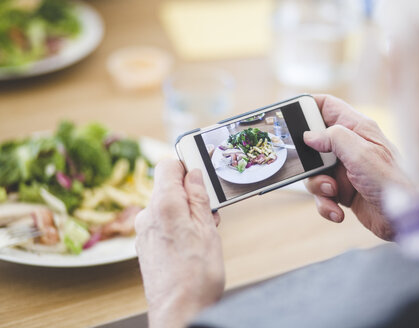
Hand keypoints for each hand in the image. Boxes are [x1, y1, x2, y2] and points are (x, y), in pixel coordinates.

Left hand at [135, 160, 223, 327]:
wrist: (179, 311)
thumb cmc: (196, 275)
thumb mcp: (207, 228)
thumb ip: (199, 196)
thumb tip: (194, 174)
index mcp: (163, 204)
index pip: (168, 165)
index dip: (187, 166)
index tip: (203, 174)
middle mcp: (147, 215)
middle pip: (169, 188)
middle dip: (191, 194)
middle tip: (210, 213)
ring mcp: (144, 232)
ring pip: (168, 207)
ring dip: (186, 213)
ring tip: (204, 234)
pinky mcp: (145, 246)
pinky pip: (162, 224)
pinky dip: (177, 227)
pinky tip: (191, 245)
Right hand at [304, 95, 408, 240]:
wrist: (407, 220)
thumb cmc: (392, 182)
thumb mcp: (361, 154)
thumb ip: (333, 138)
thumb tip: (309, 136)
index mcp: (356, 129)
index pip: (327, 106)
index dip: (307, 106)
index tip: (289, 116)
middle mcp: (349, 147)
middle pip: (312, 143)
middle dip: (307, 159)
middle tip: (310, 166)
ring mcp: (345, 169)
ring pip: (314, 172)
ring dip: (318, 186)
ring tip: (333, 192)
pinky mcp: (343, 191)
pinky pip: (322, 194)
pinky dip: (325, 204)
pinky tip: (338, 212)